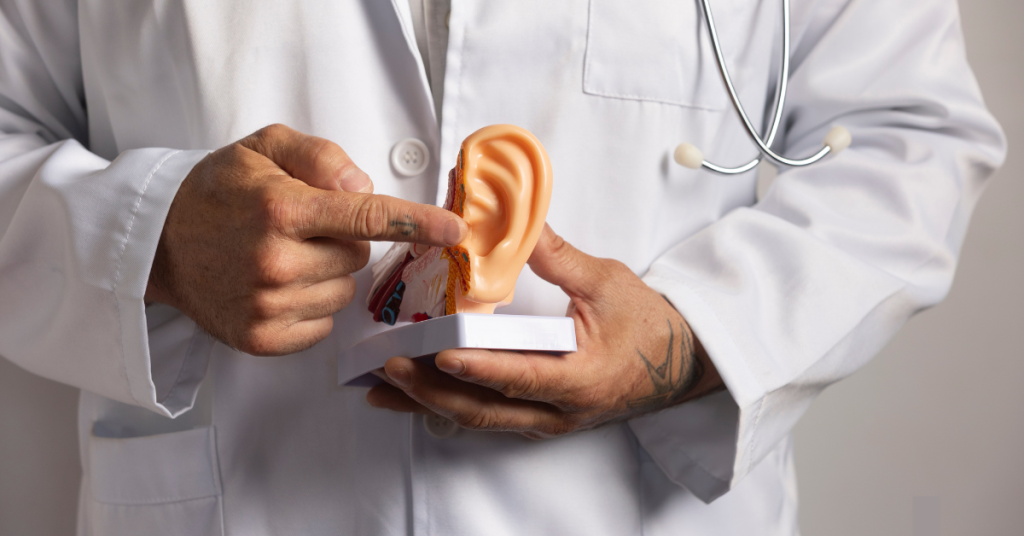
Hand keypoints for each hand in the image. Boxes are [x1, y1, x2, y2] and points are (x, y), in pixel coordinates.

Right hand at [146, 124, 467, 355]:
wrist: (158, 244)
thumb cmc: (217, 192)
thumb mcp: (264, 148)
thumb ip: (321, 157)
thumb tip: (364, 188)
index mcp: (282, 209)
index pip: (367, 218)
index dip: (417, 223)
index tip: (455, 231)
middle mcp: (276, 261)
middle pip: (358, 258)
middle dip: (342, 242)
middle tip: (299, 229)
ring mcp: (268, 305)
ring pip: (343, 293)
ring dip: (326, 275)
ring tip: (280, 257)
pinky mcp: (262, 338)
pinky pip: (322, 325)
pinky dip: (310, 306)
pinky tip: (276, 287)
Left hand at [366, 224, 723, 437]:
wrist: (677, 361)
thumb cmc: (648, 324)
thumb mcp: (606, 281)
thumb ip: (556, 255)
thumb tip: (513, 220)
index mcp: (581, 377)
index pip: (521, 375)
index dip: (479, 367)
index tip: (440, 354)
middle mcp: (560, 410)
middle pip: (486, 409)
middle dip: (432, 391)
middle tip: (389, 369)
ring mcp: (547, 420)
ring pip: (480, 419)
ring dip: (430, 403)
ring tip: (382, 389)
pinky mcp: (539, 418)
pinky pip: (488, 417)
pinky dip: (449, 405)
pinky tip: (416, 396)